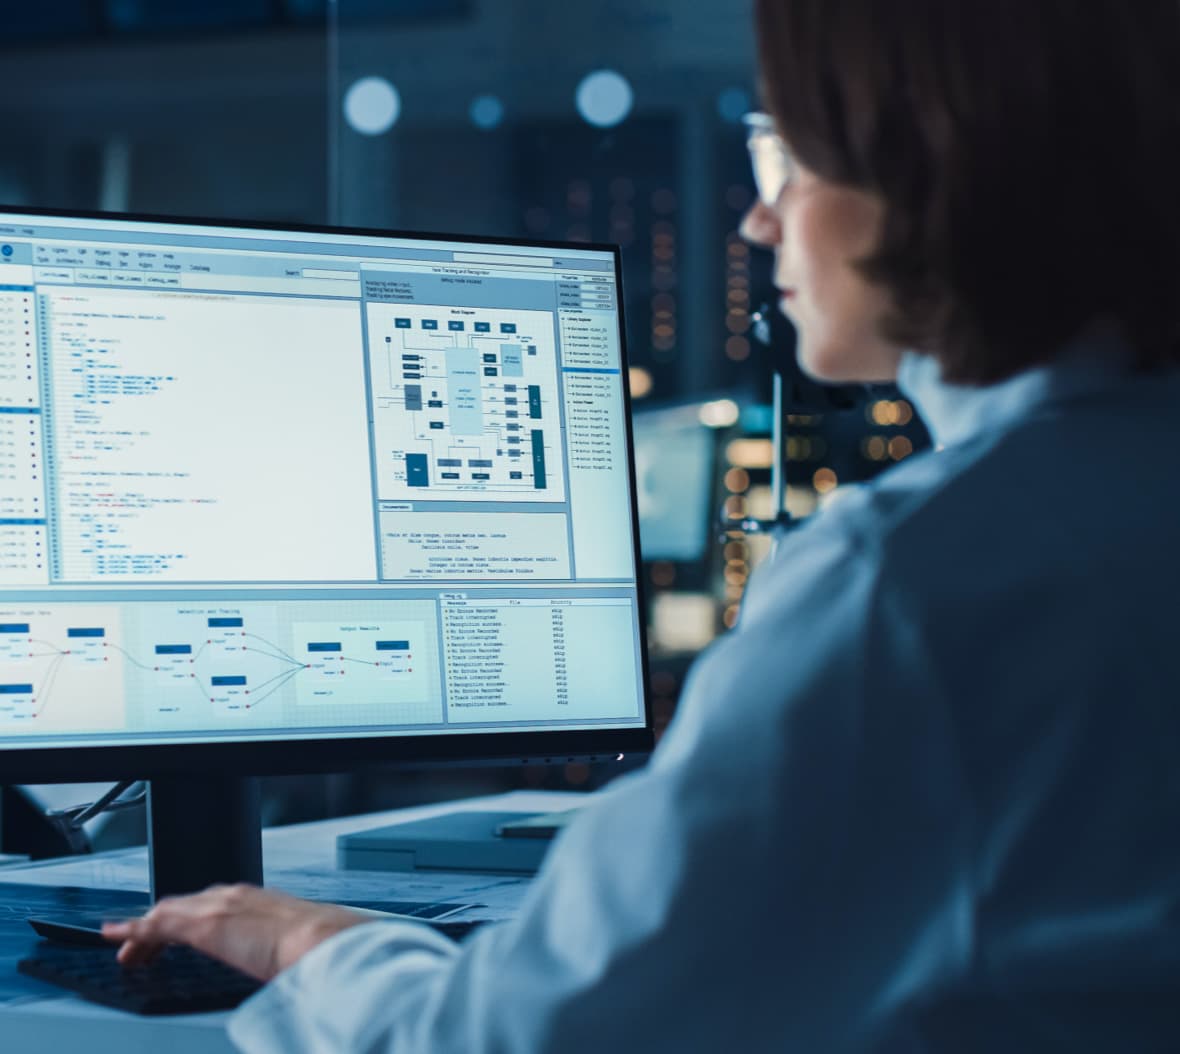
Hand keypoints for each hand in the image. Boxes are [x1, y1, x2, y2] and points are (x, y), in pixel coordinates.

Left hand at [103, 884, 370, 981]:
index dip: (196, 918)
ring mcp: (222, 905)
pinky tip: (119, 939)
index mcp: (267, 904)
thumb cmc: (327, 951)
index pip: (220, 904)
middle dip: (167, 922)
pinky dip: (136, 930)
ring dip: (148, 927)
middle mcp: (241, 897)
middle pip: (190, 904)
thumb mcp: (308, 952)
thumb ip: (294, 958)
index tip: (186, 932)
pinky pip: (158, 923)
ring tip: (127, 945)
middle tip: (148, 942)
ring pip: (171, 911)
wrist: (327, 943)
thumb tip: (300, 978)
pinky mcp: (204, 923)